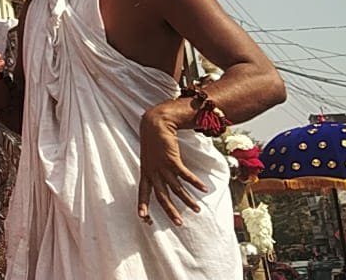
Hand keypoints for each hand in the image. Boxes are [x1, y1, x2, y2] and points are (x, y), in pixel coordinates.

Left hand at [137, 106, 207, 225]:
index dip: (142, 204)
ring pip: (176, 188)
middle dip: (170, 211)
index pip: (142, 192)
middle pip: (161, 196)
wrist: (155, 123)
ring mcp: (162, 166)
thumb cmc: (154, 140)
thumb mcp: (150, 157)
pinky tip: (203, 189)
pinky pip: (185, 175)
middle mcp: (153, 172)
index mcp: (146, 172)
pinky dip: (195, 183)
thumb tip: (164, 179)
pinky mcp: (171, 159)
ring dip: (187, 200)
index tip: (143, 218)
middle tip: (179, 223)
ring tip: (197, 209)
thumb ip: (156, 169)